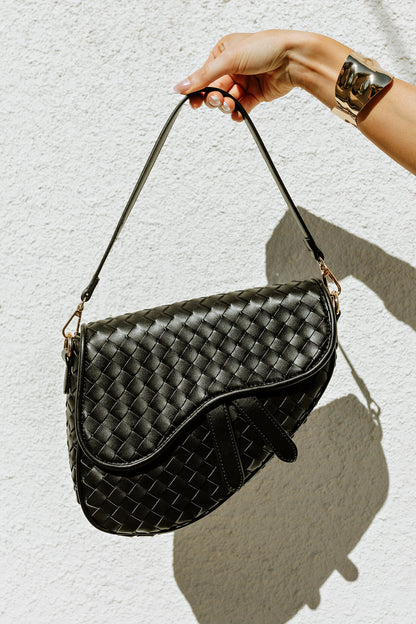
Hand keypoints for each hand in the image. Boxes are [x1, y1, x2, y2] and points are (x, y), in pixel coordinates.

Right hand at [173, 30, 301, 120]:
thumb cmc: (267, 47)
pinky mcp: (255, 94)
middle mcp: (233, 67)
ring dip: (227, 105)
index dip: (198, 90)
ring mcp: (245, 81)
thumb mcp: (229, 59)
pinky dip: (238, 113)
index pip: (204, 75)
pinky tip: (238, 113)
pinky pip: (241, 108)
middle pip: (214, 90)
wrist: (294, 59)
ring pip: (227, 100)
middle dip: (215, 98)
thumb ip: (203, 76)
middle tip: (218, 100)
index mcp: (224, 52)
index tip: (194, 102)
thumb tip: (180, 87)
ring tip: (231, 105)